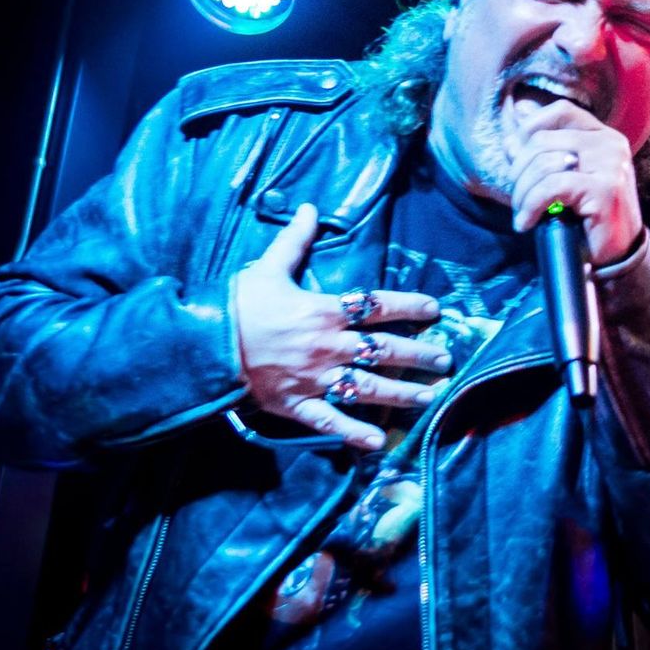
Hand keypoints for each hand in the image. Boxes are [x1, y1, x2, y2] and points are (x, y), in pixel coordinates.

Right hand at [232, 203, 452, 448]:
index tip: (435, 309)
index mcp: (325, 311)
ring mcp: (316, 378)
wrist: (203, 345)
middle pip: (384, 350)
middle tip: (445, 359)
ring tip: (429, 396)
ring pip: (368, 387)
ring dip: (402, 393)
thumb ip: (294, 240)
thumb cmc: (238, 305)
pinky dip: (355, 433)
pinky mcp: (298, 404)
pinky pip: (331, 421)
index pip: (379, 306)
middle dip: (419, 355)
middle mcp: (329, 346)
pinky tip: (379, 442)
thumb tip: (310, 207)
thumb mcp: (268, 267)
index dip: (410, 305)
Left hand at [507, 100, 645, 265]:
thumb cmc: (589, 217)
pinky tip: (526, 222)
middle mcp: (610, 145)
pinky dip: (531, 205)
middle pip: (543, 140)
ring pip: (544, 164)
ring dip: (523, 193)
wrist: (619, 254)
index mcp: (603, 136)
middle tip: (517, 198)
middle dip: (519, 171)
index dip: (530, 128)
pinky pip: (551, 187)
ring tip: (522, 214)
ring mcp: (610, 165)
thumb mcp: (566, 178)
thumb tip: (512, 132)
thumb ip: (545, 154)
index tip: (514, 156)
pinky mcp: (604, 189)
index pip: (561, 111)